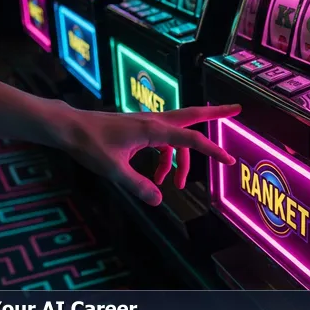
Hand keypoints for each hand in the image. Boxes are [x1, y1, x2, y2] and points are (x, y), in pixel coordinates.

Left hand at [57, 104, 240, 205]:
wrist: (71, 128)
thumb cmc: (90, 144)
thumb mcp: (114, 170)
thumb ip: (138, 185)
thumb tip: (158, 200)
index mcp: (153, 130)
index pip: (191, 140)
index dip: (213, 150)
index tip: (229, 160)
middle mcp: (155, 122)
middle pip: (193, 116)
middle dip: (216, 114)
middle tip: (237, 109)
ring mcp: (148, 124)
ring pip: (178, 137)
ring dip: (182, 160)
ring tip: (176, 185)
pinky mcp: (141, 129)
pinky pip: (164, 143)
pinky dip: (166, 160)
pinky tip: (156, 178)